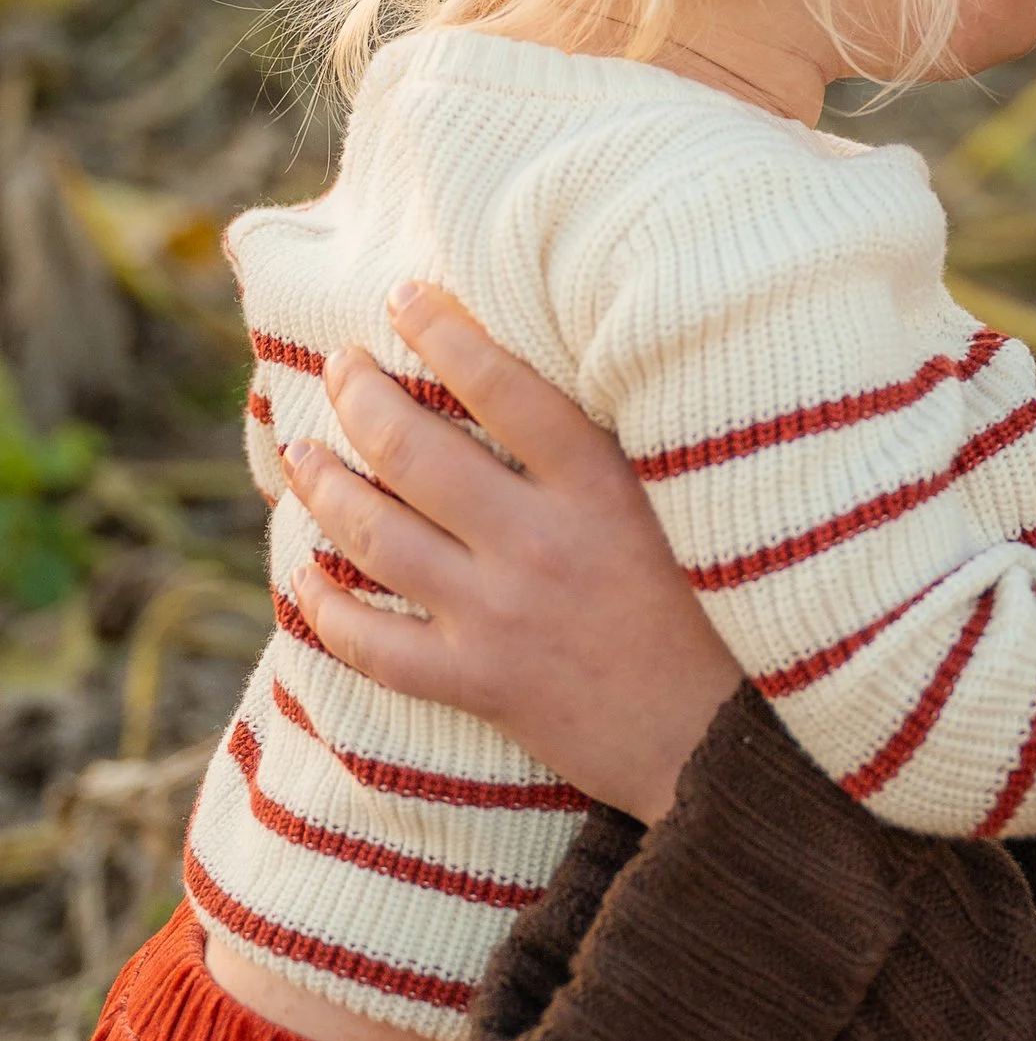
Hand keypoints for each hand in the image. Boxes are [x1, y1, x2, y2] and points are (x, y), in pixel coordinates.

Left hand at [281, 285, 741, 822]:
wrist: (727, 742)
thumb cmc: (722, 613)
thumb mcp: (687, 509)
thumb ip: (618, 452)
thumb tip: (539, 378)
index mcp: (603, 490)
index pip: (503, 387)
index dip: (441, 331)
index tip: (404, 298)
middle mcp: (542, 546)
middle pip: (414, 452)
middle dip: (359, 396)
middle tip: (342, 366)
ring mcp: (502, 618)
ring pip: (374, 537)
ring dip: (325, 484)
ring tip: (304, 452)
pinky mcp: (482, 686)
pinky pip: (373, 645)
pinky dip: (325, 607)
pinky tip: (305, 578)